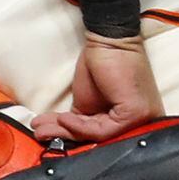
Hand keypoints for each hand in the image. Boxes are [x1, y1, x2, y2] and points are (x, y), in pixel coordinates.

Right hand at [30, 33, 161, 143]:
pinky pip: (100, 129)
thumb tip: (61, 137)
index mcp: (127, 119)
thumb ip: (81, 122)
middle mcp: (138, 121)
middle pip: (94, 137)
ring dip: (63, 132)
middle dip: (62, 135)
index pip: (96, 135)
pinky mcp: (134, 113)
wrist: (110, 42)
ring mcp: (139, 118)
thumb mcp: (87, 102)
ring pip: (95, 135)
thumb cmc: (100, 67)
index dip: (69, 136)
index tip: (48, 133)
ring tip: (41, 128)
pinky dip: (77, 125)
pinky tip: (62, 118)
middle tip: (39, 132)